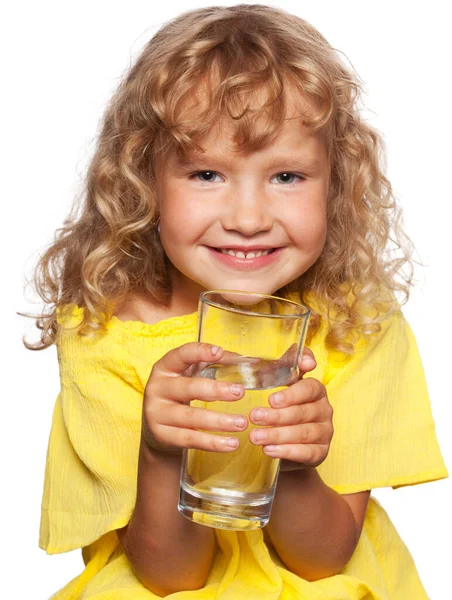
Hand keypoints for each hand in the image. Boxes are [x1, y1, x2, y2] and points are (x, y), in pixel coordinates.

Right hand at [142, 343, 246, 452]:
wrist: (156, 427)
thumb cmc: (180, 393)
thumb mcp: (191, 374)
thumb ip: (215, 364)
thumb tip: (248, 362)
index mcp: (165, 367)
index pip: (181, 355)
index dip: (199, 352)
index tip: (219, 352)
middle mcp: (157, 388)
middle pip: (189, 388)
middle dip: (216, 390)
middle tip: (240, 392)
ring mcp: (157, 413)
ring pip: (191, 417)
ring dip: (219, 421)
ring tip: (241, 423)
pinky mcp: (162, 435)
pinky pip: (190, 439)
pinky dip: (213, 442)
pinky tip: (231, 443)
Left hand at [248, 349, 332, 468]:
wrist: (290, 443)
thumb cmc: (284, 408)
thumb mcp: (282, 384)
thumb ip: (289, 365)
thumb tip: (305, 359)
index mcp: (316, 390)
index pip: (309, 388)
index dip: (291, 394)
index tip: (271, 399)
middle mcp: (324, 410)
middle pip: (302, 412)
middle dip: (276, 415)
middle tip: (254, 417)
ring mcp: (325, 432)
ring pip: (303, 433)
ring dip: (277, 435)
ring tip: (255, 436)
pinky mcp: (321, 452)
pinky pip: (306, 452)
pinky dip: (286, 451)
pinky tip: (268, 449)